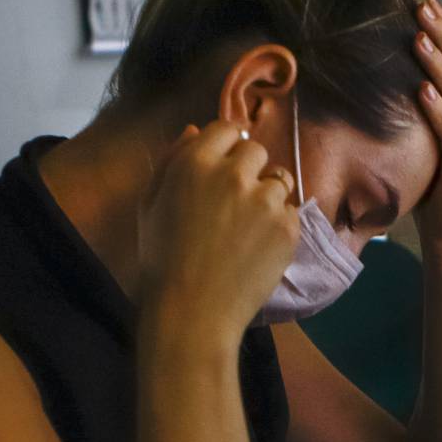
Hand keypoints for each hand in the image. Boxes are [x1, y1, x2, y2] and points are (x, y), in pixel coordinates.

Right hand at [136, 120, 299, 338]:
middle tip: (233, 201)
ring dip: (266, 195)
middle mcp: (234, 174)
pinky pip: (291, 211)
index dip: (226, 145)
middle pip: (256, 150)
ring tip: (247, 226)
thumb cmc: (161, 260)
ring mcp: (265, 201)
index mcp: (195, 163)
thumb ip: (171, 161)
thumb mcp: (151, 205)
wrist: (192, 312)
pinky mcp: (288, 227)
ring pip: (278, 179)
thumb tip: (194, 130)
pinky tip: (258, 246)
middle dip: (247, 168)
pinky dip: (279, 224)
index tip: (224, 165)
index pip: (227, 129)